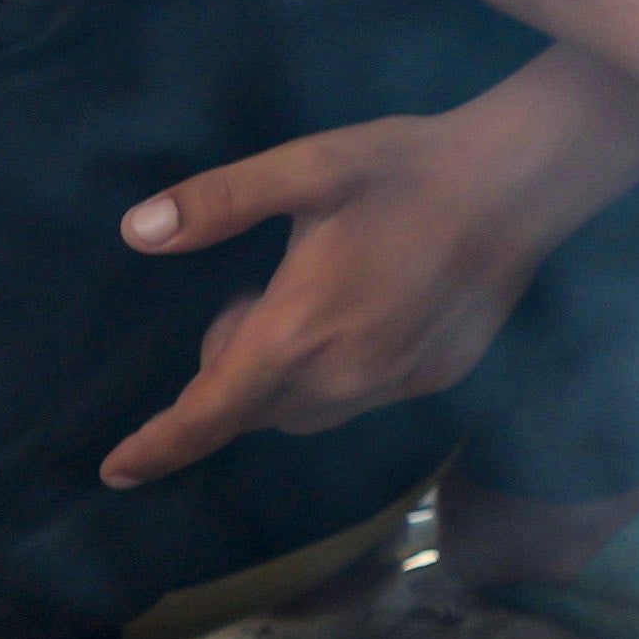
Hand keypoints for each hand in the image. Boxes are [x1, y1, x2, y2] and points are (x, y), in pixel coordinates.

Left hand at [100, 111, 570, 484]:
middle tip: (250, 297)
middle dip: (228, 374)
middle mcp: (345, 376)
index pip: (210, 413)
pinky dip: (334, 374)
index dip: (158, 446)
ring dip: (279, 379)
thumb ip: (219, 202)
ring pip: (304, 413)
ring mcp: (395, 383)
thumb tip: (136, 231)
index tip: (116, 471)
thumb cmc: (408, 169)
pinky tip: (360, 311)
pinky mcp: (435, 378)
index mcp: (299, 331)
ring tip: (301, 303)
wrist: (522, 182)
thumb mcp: (306, 167)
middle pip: (253, 413)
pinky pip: (357, 399)